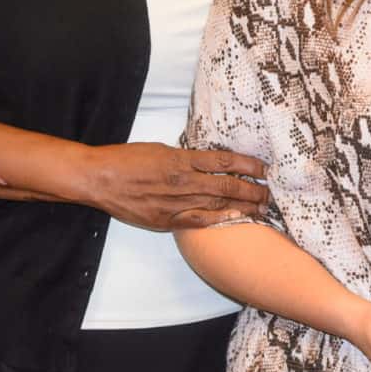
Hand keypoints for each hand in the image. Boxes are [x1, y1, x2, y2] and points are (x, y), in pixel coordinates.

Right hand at [87, 142, 268, 229]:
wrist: (99, 178)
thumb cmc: (127, 159)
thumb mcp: (160, 149)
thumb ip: (186, 157)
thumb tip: (209, 161)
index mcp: (181, 159)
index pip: (223, 162)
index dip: (247, 166)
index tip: (264, 169)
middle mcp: (182, 181)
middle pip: (225, 186)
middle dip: (251, 190)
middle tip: (270, 194)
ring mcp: (174, 202)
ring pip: (215, 204)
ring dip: (241, 207)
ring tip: (262, 210)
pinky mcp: (165, 219)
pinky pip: (197, 221)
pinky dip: (217, 221)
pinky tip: (234, 222)